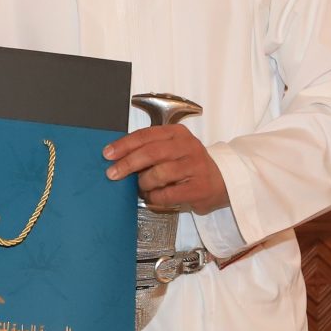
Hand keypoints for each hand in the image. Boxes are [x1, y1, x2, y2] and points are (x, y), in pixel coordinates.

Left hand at [103, 123, 230, 214]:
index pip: (146, 135)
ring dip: (144, 182)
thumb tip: (119, 158)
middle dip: (128, 163)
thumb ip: (150, 149)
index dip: (125, 144)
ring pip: (159, 173)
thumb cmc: (190, 165)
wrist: (223, 181)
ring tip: (142, 187)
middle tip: (112, 173)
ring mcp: (195, 166)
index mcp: (178, 133)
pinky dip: (155, 197)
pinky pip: (168, 194)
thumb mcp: (173, 149)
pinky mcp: (199, 187)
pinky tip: (153, 197)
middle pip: (151, 152)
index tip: (108, 153)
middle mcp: (188, 147)